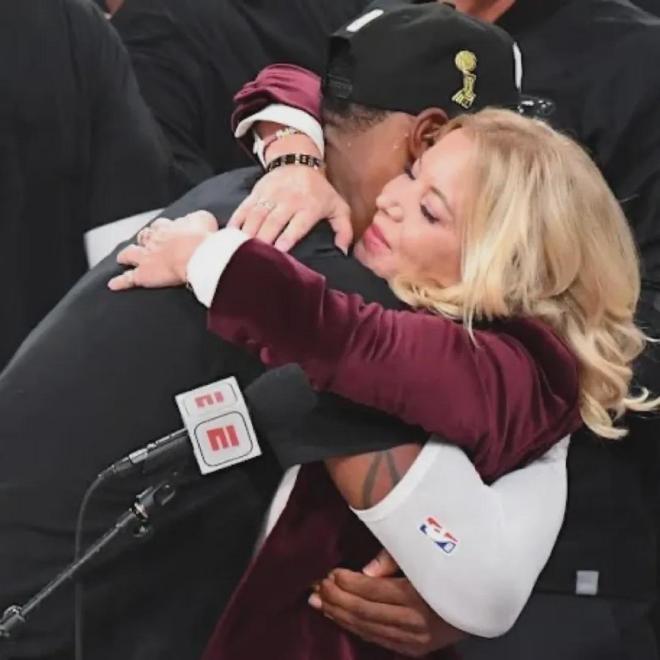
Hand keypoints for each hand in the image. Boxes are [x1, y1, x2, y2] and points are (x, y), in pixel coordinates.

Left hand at [107, 211, 217, 290]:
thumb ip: (198, 218)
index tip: (162, 230)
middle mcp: (154, 240)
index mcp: (169, 228)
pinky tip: (113, 284)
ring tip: (123, 258)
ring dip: (126, 256)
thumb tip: (197, 218)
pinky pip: (128, 279)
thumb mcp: (204, 220)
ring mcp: (146, 257)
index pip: (160, 225)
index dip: (160, 228)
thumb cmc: (202, 240)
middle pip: (144, 237)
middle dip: (143, 239)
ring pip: (131, 254)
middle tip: (144, 242)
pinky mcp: (143, 275)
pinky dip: (120, 282)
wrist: (196, 255)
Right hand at [227, 165, 351, 252]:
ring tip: (241, 250)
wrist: (298, 161)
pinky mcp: (256, 194)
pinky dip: (235, 222)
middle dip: (264, 239)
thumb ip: (344, 230)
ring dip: (247, 233)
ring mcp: (270, 196)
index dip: (287, 237)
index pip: (297, 224)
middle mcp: (288, 201)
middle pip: (273, 222)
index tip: (279, 251)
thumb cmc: (320, 192)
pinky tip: (229, 236)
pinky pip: (243, 209)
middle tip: (256, 257)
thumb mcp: (338, 207)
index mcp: (309, 206)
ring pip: (256, 216)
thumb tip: (343, 252)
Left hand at [309, 549, 464, 656]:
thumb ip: (392, 560)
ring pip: (366, 628)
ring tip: (318, 602)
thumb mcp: (424, 555)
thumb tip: (363, 571)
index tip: (330, 571)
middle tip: (316, 587)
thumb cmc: (449, 568)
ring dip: (339, 615)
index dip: (347, 582)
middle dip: (336, 599)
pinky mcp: (413, 650)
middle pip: (364, 611)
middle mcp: (415, 622)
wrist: (483, 600)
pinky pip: (376, 639)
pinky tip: (338, 617)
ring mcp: (414, 640)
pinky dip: (354, 627)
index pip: (372, 590)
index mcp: (418, 596)